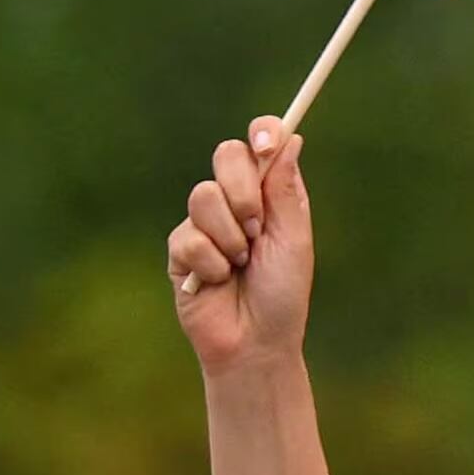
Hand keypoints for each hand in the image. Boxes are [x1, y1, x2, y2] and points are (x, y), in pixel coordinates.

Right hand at [165, 117, 315, 376]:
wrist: (255, 341)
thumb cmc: (282, 294)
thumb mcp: (293, 241)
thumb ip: (286, 192)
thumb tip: (292, 139)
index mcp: (270, 196)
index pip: (259, 146)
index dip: (262, 133)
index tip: (267, 140)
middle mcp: (236, 202)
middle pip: (225, 155)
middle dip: (243, 190)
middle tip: (256, 226)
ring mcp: (204, 223)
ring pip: (202, 196)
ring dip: (229, 236)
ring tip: (240, 265)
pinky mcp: (180, 248)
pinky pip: (188, 237)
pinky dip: (211, 263)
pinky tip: (218, 281)